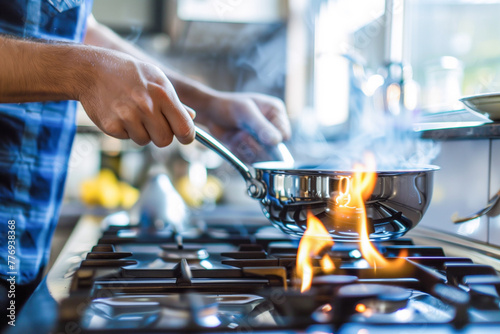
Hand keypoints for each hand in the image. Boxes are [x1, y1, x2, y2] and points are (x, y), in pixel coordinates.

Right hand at [79, 49, 194, 146]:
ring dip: (141, 131)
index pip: (184, 128)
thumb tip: (192, 118)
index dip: (186, 136)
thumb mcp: (156, 78)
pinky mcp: (111, 126)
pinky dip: (124, 130)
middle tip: (152, 122)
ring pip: (145, 141)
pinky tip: (118, 113)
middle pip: (165, 140)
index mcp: (163, 94)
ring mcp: (128, 117)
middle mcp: (146, 106)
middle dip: (161, 135)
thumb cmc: (129, 73)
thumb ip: (174, 101)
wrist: (91, 69)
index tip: (184, 136)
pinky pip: (126, 138)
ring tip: (132, 112)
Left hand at [194, 91, 291, 161]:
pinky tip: (234, 141)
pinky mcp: (252, 149)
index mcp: (276, 113)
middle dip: (255, 145)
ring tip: (237, 135)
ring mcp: (262, 140)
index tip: (257, 134)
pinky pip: (250, 160)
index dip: (271, 140)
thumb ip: (261, 126)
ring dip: (246, 149)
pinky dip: (240, 153)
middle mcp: (272, 128)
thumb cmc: (228, 106)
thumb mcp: (245, 112)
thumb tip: (276, 141)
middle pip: (274, 151)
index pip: (284, 136)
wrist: (210, 114)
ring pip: (262, 158)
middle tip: (242, 133)